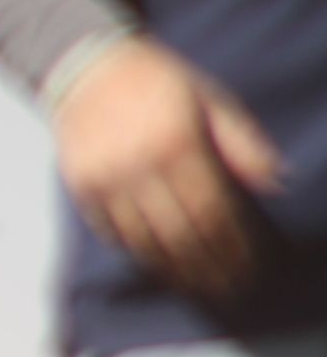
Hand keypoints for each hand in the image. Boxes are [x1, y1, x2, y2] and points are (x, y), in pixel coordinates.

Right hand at [52, 35, 284, 300]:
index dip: (231, 244)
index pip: (212, 209)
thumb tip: (274, 182)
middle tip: (225, 288)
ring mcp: (107, 182)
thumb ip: (241, 140)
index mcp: (178, 141)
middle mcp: (140, 166)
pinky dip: (138, 253)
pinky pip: (114, 234)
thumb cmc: (155, 81)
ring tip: (194, 285)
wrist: (86, 68)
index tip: (246, 265)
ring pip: (145, 242)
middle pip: (180, 235)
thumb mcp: (207, 98)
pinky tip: (157, 264)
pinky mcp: (82, 190)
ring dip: (173, 269)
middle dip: (206, 266)